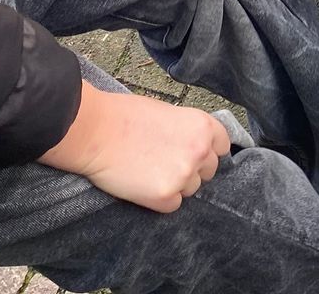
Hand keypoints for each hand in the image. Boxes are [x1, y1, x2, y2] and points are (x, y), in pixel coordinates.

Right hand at [39, 83, 230, 212]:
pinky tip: (143, 183)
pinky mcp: (166, 197)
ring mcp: (184, 176)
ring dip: (175, 184)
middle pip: (209, 171)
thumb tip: (197, 146)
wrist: (96, 131)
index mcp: (203, 126)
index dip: (207, 151)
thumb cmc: (125, 116)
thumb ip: (188, 131)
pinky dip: (160, 199)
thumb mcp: (168, 113)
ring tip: (149, 169)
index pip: (222, 147)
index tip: (194, 153)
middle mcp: (200, 151)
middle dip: (192, 169)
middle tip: (165, 161)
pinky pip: (173, 205)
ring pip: (191, 189)